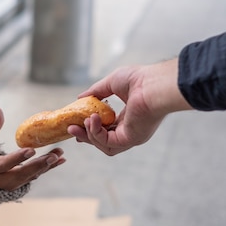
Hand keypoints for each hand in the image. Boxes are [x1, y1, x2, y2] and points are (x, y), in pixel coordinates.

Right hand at [0, 107, 65, 225]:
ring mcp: (12, 184)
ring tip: (59, 153)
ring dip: (46, 166)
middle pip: (21, 174)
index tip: (31, 150)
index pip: (4, 164)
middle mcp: (2, 180)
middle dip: (38, 165)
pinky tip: (60, 159)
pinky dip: (48, 168)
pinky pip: (35, 176)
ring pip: (31, 176)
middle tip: (53, 156)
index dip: (17, 158)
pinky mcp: (20, 184)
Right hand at [67, 59, 190, 155]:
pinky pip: (107, 142)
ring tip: (79, 124)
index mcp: (128, 118)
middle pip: (103, 140)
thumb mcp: (112, 82)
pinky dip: (95, 133)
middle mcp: (130, 130)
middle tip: (71, 128)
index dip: (91, 128)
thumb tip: (79, 98)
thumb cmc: (140, 80)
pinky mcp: (129, 139)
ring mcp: (130, 136)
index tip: (77, 125)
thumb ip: (96, 91)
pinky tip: (91, 120)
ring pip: (103, 145)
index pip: (107, 128)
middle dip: (85, 135)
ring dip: (88, 136)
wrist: (154, 84)